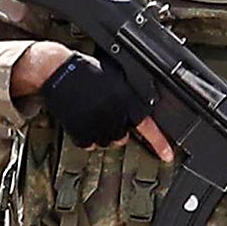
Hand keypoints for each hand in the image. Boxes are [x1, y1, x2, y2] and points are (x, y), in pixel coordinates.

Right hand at [13, 43, 171, 161]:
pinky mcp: (80, 132)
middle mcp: (112, 115)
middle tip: (105, 114)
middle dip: (116, 129)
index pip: (147, 126)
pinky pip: (89, 144)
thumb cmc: (85, 71)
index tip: (168, 155)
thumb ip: (127, 98)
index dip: (159, 142)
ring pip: (106, 142)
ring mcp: (96, 125)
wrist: (58, 71)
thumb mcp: (115, 78)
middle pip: (122, 137)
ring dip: (101, 133)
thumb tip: (138, 112)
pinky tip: (81, 119)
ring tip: (91, 114)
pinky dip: (85, 136)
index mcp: (124, 100)